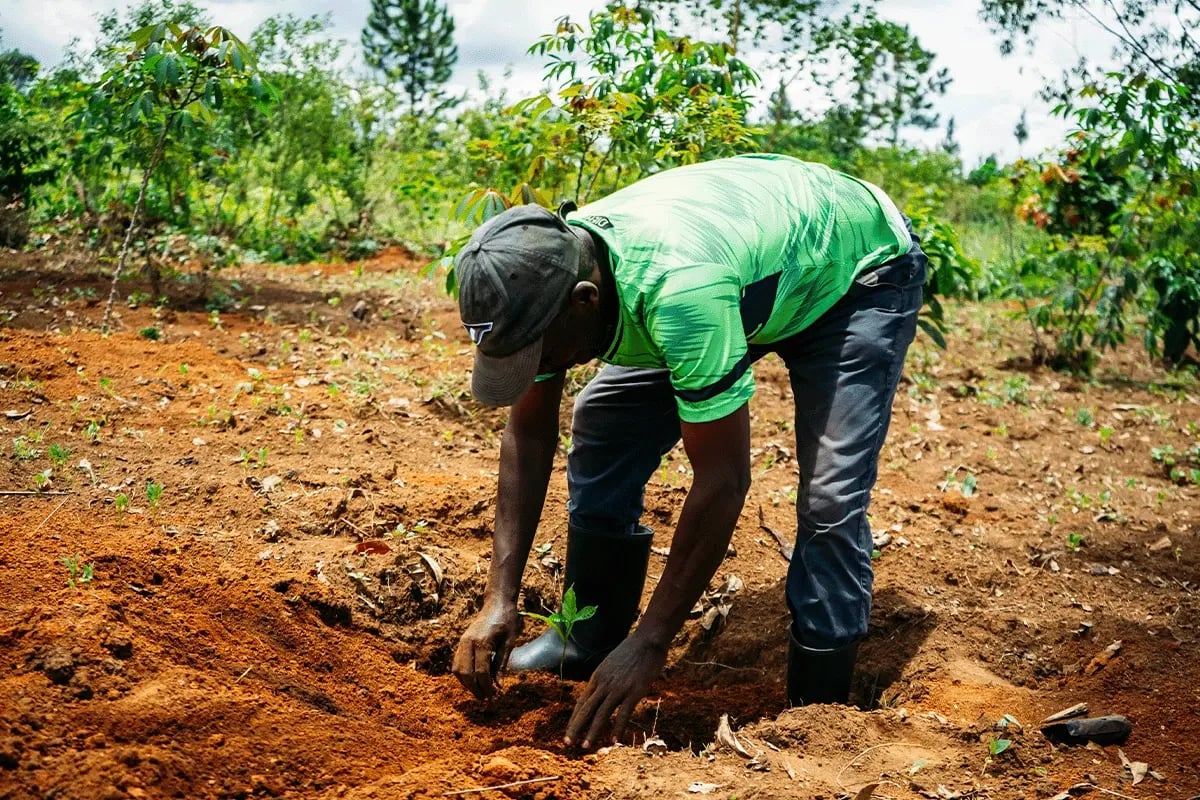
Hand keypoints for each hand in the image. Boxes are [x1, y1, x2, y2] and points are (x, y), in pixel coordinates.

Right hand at [452, 598, 520, 698]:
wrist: (497, 603)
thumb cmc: (507, 621)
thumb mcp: (509, 644)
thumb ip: (501, 665)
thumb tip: (498, 686)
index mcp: (482, 642)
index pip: (481, 672)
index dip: (487, 686)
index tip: (494, 694)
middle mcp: (468, 643)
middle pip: (466, 674)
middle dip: (475, 688)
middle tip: (486, 697)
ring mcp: (462, 642)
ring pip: (457, 669)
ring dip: (466, 683)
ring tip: (479, 690)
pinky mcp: (461, 641)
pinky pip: (457, 662)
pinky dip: (462, 674)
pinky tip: (473, 679)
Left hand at [565, 634, 666, 749]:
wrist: (647, 640)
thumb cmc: (632, 650)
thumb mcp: (612, 663)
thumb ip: (607, 678)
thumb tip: (604, 690)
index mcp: (597, 677)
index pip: (582, 702)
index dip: (574, 718)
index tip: (569, 731)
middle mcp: (604, 683)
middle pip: (586, 709)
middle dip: (575, 727)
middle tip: (567, 743)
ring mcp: (618, 688)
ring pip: (601, 714)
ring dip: (592, 732)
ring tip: (585, 747)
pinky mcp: (633, 691)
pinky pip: (623, 713)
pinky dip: (617, 728)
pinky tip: (613, 741)